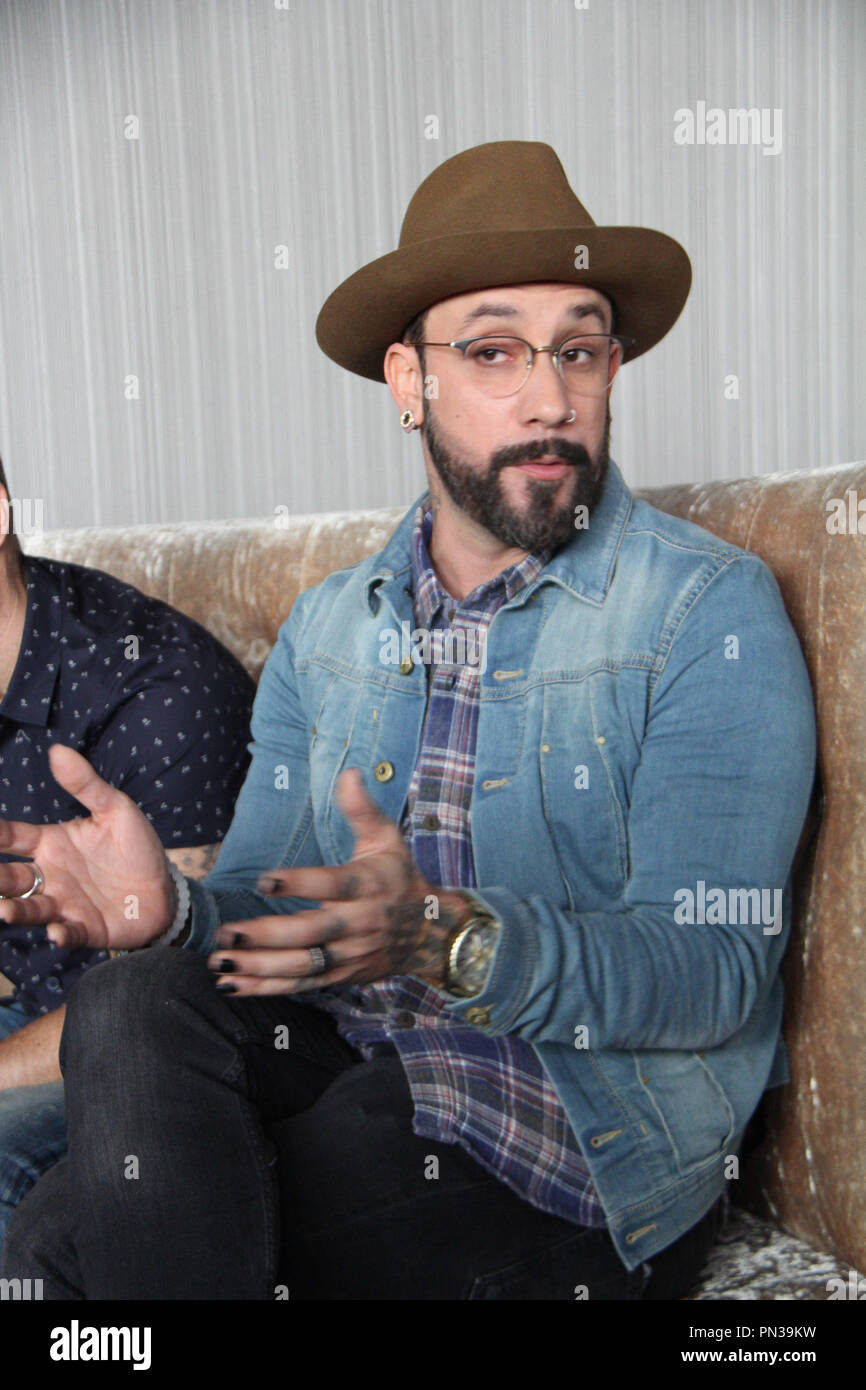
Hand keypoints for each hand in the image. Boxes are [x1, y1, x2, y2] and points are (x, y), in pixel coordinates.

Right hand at [0, 744, 173, 950]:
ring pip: (31, 908)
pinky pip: (68, 933)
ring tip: (4, 910)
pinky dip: (61, 934)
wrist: (165, 888)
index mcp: (52, 844)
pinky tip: (57, 931)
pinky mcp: (86, 928)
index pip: (14, 837)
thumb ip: (86, 784)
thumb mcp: (115, 809)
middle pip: (11, 878)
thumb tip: (58, 750)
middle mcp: (51, 876)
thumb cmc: (135, 848)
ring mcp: (65, 904)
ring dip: (16, 910)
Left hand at [208, 768, 471, 995]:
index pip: (333, 885)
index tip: (264, 881)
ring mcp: (350, 954)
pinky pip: (302, 985)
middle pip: (312, 932)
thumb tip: (349, 773)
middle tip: (227, 932)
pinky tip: (234, 985)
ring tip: (222, 961)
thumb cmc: (399, 877)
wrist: (431, 932)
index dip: (300, 884)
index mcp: (368, 885)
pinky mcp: (342, 975)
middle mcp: (360, 923)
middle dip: (268, 935)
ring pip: (304, 965)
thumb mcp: (388, 838)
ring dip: (261, 967)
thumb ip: (362, 809)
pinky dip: (268, 988)